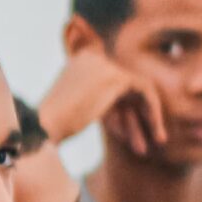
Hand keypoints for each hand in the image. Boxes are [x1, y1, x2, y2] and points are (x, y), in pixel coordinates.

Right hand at [38, 50, 166, 152]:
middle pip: (125, 89)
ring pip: (136, 91)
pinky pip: (145, 91)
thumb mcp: (75, 109)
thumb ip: (98, 103)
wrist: (44, 126)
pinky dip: (153, 111)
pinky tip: (156, 131)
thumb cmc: (53, 125)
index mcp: (79, 63)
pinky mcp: (116, 76)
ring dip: (148, 118)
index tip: (125, 137)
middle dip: (136, 117)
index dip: (119, 115)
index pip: (110, 86)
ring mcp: (104, 65)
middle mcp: (92, 58)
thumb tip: (123, 113)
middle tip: (146, 143)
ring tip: (157, 143)